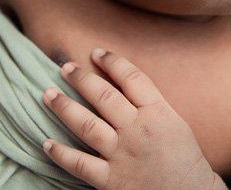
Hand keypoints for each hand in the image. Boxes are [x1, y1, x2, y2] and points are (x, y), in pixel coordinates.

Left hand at [41, 48, 226, 189]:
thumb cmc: (184, 160)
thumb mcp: (174, 122)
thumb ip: (150, 103)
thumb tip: (121, 83)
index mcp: (157, 113)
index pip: (131, 78)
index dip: (112, 61)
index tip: (96, 53)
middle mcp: (138, 130)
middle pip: (104, 96)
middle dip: (81, 78)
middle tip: (64, 67)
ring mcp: (122, 154)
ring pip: (86, 124)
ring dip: (64, 107)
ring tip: (48, 94)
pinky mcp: (111, 180)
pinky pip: (80, 164)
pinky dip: (61, 153)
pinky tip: (47, 143)